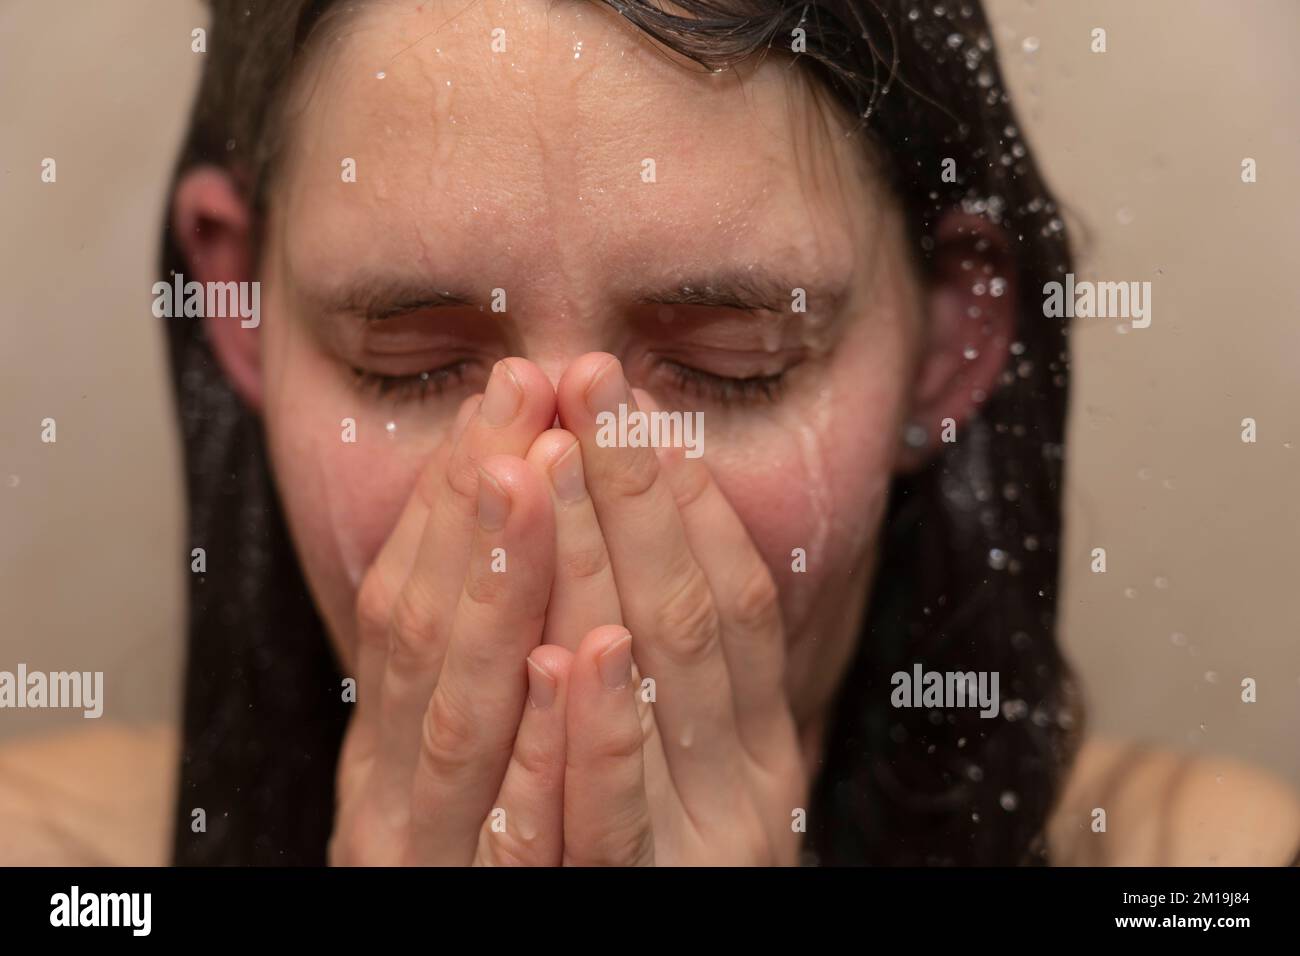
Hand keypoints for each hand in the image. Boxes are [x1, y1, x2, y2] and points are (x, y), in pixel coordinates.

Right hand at [329, 358, 571, 864]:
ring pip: (474, 717)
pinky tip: (584, 661)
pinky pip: (552, 834)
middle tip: (522, 398)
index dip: (447, 499)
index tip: (502, 399)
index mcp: (381, 755)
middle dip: (476, 511)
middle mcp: (394, 800)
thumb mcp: (442, 774)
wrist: (481, 951)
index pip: (401, 607)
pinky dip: (564, 746)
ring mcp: (452, 862)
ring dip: (508, 588)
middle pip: (424, 640)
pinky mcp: (534, 912)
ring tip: (541, 477)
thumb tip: (491, 534)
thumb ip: (453, 676)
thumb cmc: (467, 871)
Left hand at [543, 353, 806, 864]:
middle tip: (588, 380)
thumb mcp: (703, 766)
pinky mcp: (639, 897)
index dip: (683, 491)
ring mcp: (699, 843)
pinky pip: (613, 822)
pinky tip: (575, 656)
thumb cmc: (679, 863)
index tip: (631, 400)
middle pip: (691, 612)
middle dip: (635, 491)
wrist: (667, 944)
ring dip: (609, 568)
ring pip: (657, 688)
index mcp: (758, 736)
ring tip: (563, 461)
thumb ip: (696, 679)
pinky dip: (599, 737)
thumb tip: (657, 544)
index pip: (731, 590)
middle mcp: (745, 779)